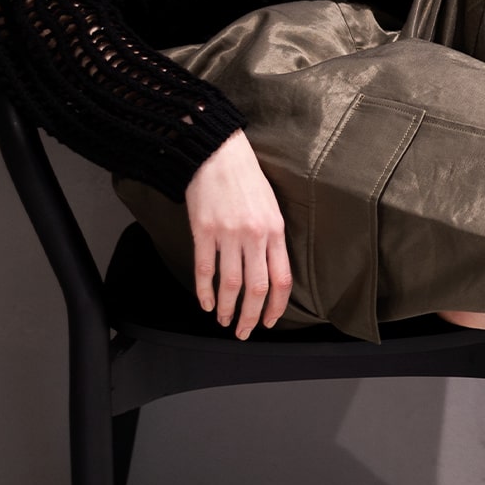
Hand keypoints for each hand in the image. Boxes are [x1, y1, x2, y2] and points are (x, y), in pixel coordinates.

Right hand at [184, 129, 291, 339]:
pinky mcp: (203, 230)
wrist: (217, 152)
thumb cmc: (246, 178)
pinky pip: (205, 270)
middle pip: (257, 288)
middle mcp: (254, 235)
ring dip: (228, 309)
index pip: (281, 279)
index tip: (269, 321)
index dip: (275, 306)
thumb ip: (272, 238)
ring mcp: (228, 233)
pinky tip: (207, 304)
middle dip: (251, 316)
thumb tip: (271, 271)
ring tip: (225, 322)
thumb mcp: (271, 206)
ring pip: (231, 284)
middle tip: (245, 333)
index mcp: (275, 230)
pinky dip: (205, 292)